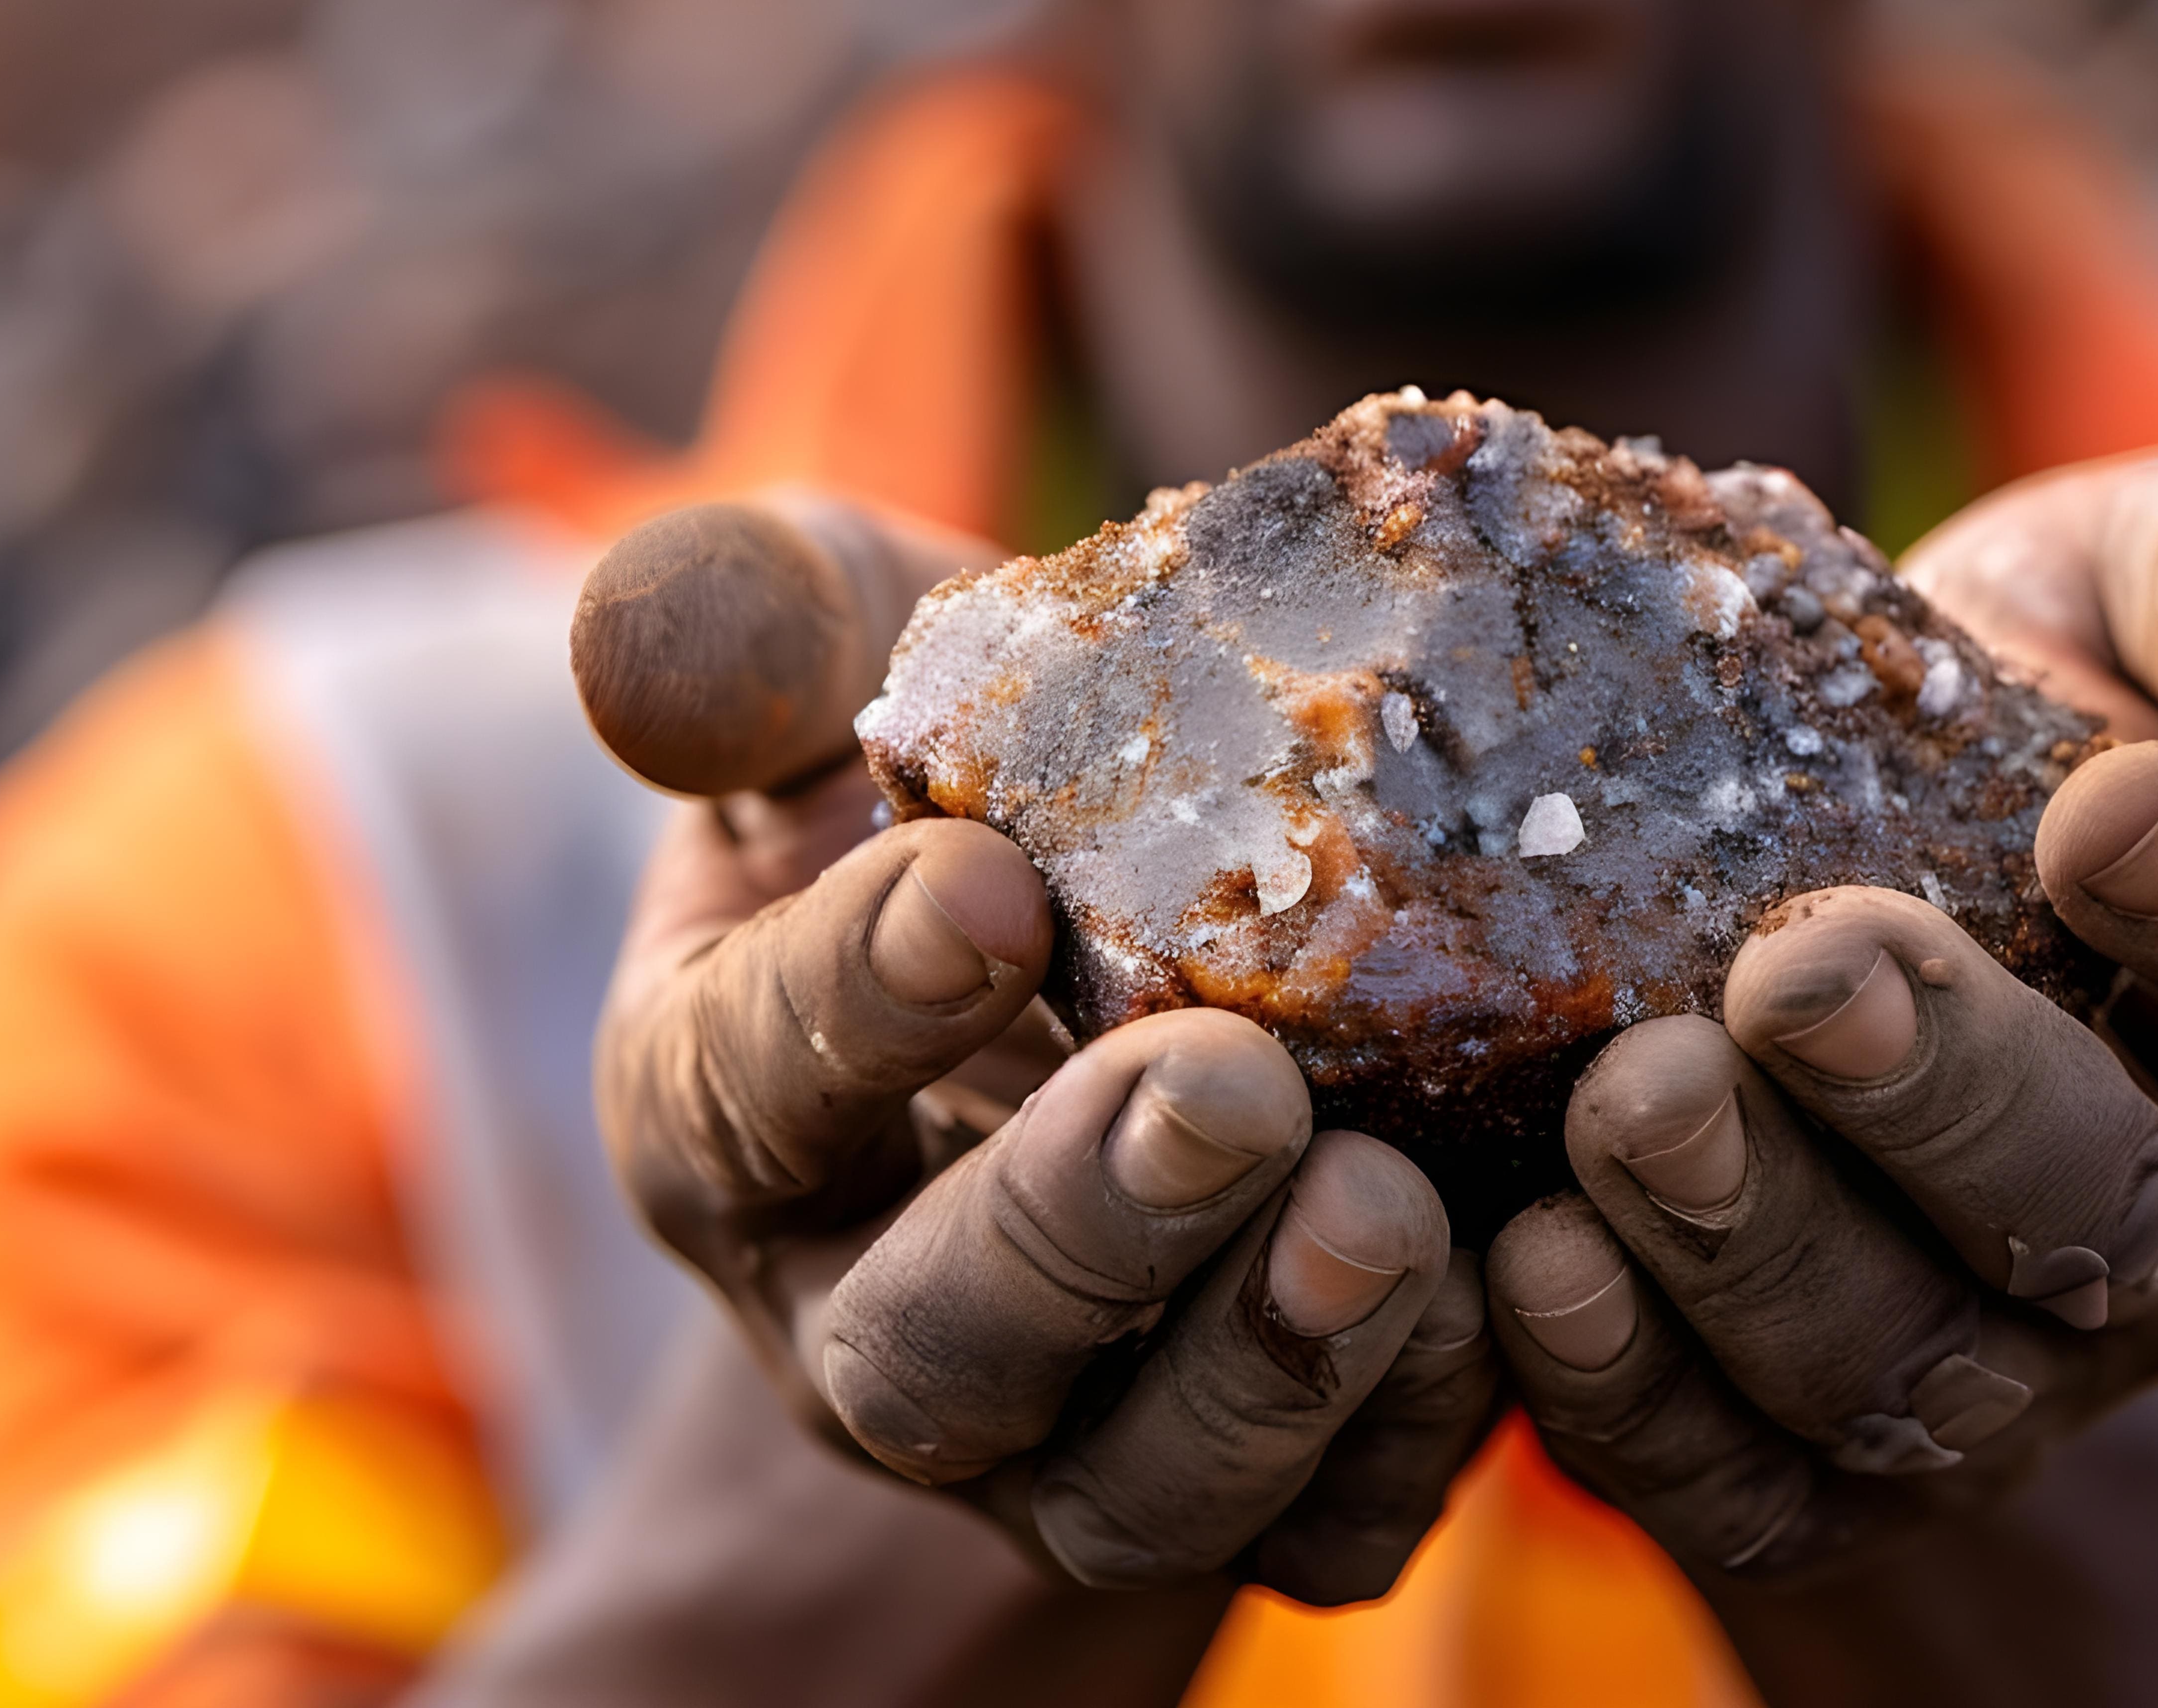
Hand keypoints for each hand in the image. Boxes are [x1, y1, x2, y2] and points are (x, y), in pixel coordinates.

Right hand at [573, 497, 1503, 1601]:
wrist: (1142, 960)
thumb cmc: (969, 791)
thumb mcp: (856, 673)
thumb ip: (765, 636)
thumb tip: (650, 624)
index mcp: (726, 1108)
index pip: (746, 1081)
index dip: (852, 997)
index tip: (983, 889)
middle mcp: (863, 1318)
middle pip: (932, 1344)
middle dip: (1079, 1223)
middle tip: (1230, 1087)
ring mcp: (1052, 1441)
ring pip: (1125, 1488)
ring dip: (1260, 1364)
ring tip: (1386, 1211)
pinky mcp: (1239, 1499)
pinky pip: (1319, 1533)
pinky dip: (1413, 1437)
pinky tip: (1507, 1295)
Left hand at [1486, 457, 2157, 1583]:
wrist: (1770, 933)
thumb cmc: (1963, 734)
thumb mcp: (2103, 608)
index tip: (2105, 810)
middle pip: (2094, 1205)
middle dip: (1946, 1094)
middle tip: (1798, 971)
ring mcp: (2003, 1380)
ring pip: (1902, 1367)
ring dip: (1759, 1244)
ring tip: (1630, 1102)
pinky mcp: (1819, 1478)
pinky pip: (1745, 1485)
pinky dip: (1633, 1396)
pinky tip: (1533, 1265)